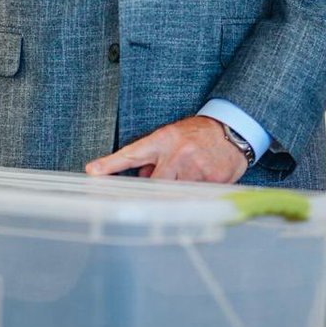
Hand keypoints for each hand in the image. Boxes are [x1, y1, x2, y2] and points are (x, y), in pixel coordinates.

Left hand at [85, 116, 248, 182]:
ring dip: (179, 188)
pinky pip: (196, 197)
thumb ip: (153, 157)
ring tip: (192, 170)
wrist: (232, 130)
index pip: (132, 153)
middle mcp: (177, 153)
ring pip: (175, 193)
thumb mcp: (172, 137)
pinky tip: (205, 176)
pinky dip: (196, 191)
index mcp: (163, 140)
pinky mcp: (212, 180)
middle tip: (169, 178)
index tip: (93, 171)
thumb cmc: (198, 134)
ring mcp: (195, 168)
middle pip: (154, 183)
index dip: (111, 164)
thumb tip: (140, 178)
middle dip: (158, 186)